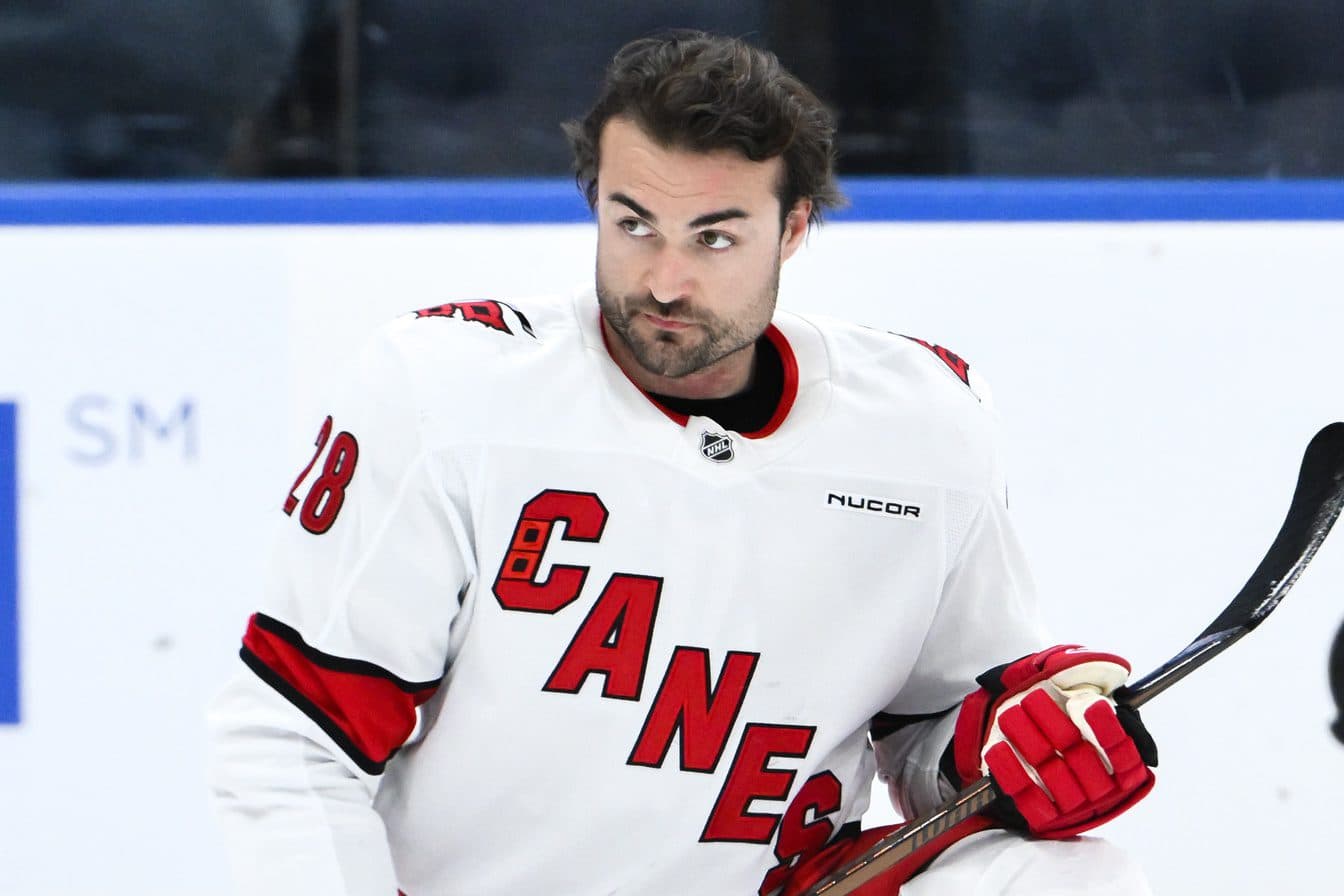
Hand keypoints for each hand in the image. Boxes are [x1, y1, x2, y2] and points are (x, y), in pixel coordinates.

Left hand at [947, 645, 1157, 837]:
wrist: (1012, 731)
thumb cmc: (1050, 701)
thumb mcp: (1068, 680)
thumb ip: (1088, 672)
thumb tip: (1113, 668)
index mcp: (1119, 758)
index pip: (1123, 750)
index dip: (1107, 729)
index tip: (1088, 705)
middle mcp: (1101, 785)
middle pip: (1083, 760)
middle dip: (1055, 726)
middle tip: (1031, 697)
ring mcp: (1074, 804)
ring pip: (1055, 777)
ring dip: (1030, 743)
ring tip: (1009, 715)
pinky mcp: (1044, 816)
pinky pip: (1030, 802)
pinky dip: (1013, 774)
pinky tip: (998, 750)